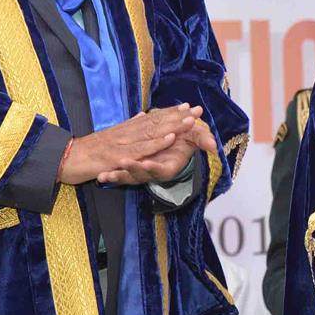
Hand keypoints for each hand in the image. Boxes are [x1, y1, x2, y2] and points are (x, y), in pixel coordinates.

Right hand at [58, 104, 201, 184]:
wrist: (64, 159)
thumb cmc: (86, 151)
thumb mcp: (109, 138)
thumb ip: (127, 127)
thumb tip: (142, 115)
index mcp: (124, 130)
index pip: (151, 119)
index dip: (170, 113)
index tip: (187, 106)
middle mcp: (125, 133)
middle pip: (155, 123)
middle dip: (177, 116)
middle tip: (197, 109)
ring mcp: (122, 144)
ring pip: (151, 133)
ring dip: (172, 126)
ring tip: (190, 120)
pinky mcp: (117, 156)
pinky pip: (140, 149)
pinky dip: (155, 143)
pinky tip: (170, 138)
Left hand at [98, 106, 217, 184]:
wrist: (173, 136)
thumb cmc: (184, 137)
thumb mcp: (196, 135)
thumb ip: (204, 140)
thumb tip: (214, 146)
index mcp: (169, 166)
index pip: (161, 170)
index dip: (153, 167)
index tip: (145, 164)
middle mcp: (156, 172)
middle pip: (142, 175)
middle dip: (130, 171)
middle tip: (120, 165)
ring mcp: (143, 172)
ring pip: (130, 178)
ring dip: (118, 177)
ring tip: (105, 176)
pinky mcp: (133, 169)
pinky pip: (122, 175)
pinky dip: (112, 176)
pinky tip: (101, 177)